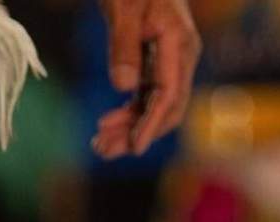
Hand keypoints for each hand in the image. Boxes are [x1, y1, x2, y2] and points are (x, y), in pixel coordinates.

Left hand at [94, 0, 201, 158]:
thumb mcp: (124, 10)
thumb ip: (124, 46)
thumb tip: (123, 87)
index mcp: (179, 42)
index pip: (169, 94)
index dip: (151, 124)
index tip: (134, 147)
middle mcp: (180, 56)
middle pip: (166, 108)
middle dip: (138, 133)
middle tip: (103, 151)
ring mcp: (170, 63)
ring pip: (155, 108)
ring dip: (129, 129)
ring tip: (99, 146)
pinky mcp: (157, 67)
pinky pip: (147, 99)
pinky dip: (129, 116)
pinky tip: (106, 127)